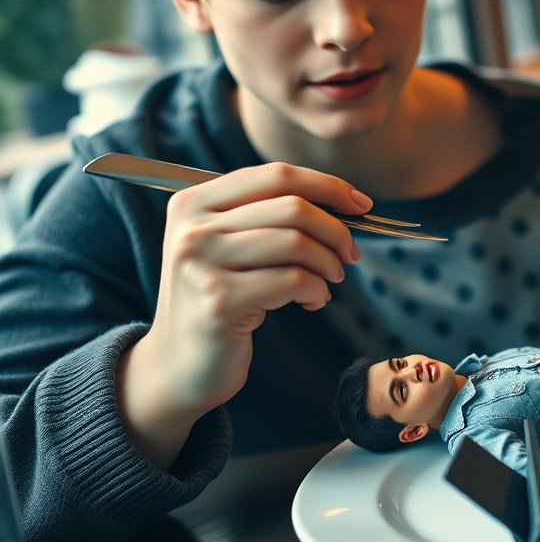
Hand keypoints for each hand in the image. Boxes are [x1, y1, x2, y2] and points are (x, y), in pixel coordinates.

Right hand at [117, 162, 369, 468]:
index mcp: (193, 201)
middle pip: (292, 206)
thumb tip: (343, 200)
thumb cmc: (218, 299)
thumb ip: (268, 216)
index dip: (327, 186)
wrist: (177, 365)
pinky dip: (316, 290)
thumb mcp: (230, 246)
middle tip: (349, 254)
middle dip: (336, 230)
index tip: (360, 204)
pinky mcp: (218, 300)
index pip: (276, 175)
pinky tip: (312, 301)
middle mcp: (192, 227)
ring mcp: (201, 263)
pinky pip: (293, 281)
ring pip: (296, 242)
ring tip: (329, 280)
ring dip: (328, 263)